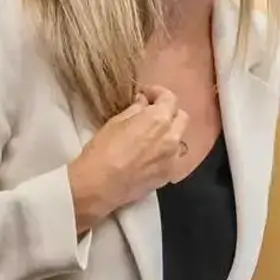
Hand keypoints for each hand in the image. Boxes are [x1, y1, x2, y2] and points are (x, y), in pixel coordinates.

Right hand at [67, 85, 187, 233]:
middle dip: (169, 112)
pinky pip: (174, 158)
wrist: (99, 186)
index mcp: (159, 119)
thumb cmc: (102, 150)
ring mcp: (173, 158)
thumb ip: (135, 110)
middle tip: (152, 113)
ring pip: (179, 139)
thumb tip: (143, 102)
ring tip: (153, 135)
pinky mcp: (168, 175)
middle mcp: (172, 137)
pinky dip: (166, 152)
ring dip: (170, 133)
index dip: (158, 93)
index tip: (147, 95)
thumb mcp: (115, 122)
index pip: (170, 98)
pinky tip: (151, 155)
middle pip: (181, 117)